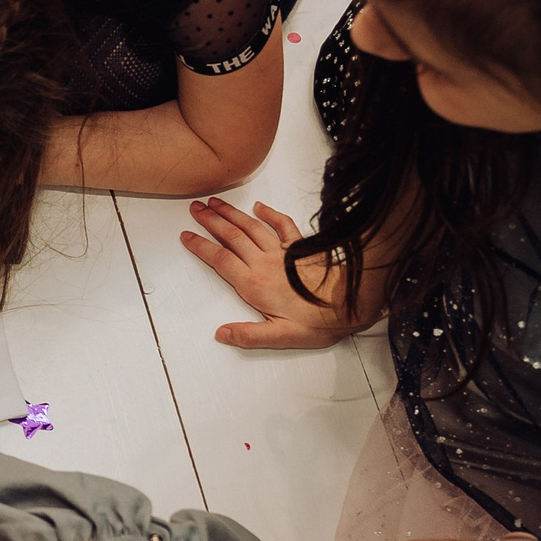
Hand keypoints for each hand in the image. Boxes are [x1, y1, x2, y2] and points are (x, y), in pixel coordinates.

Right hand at [178, 197, 356, 349]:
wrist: (353, 302)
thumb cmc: (321, 321)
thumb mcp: (282, 337)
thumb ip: (249, 335)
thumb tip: (223, 334)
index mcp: (255, 285)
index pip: (220, 260)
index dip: (200, 246)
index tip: (187, 236)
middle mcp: (265, 264)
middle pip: (231, 236)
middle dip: (210, 221)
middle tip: (195, 209)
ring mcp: (282, 253)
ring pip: (250, 227)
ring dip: (231, 213)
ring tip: (215, 203)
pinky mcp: (300, 248)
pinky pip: (282, 225)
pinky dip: (269, 214)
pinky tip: (259, 207)